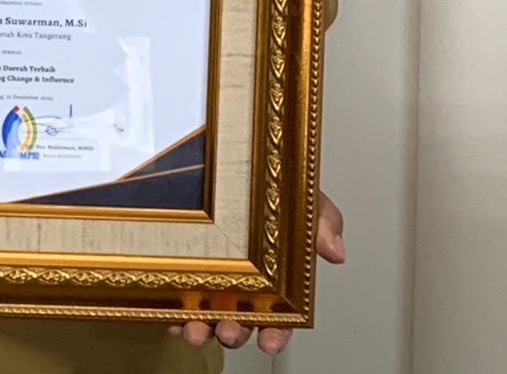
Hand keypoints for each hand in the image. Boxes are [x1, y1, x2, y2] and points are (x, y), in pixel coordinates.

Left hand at [167, 191, 343, 355]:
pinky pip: (177, 296)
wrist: (240, 165)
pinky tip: (171, 312)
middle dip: (234, 333)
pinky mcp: (185, 269)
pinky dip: (173, 309)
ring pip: (206, 314)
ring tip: (194, 328)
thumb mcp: (306, 201)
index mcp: (276, 280)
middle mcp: (243, 285)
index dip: (276, 333)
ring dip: (200, 327)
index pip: (279, 317)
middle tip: (229, 331)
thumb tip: (335, 250)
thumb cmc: (278, 192)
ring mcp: (212, 280)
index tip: (270, 341)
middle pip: (240, 320)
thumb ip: (323, 223)